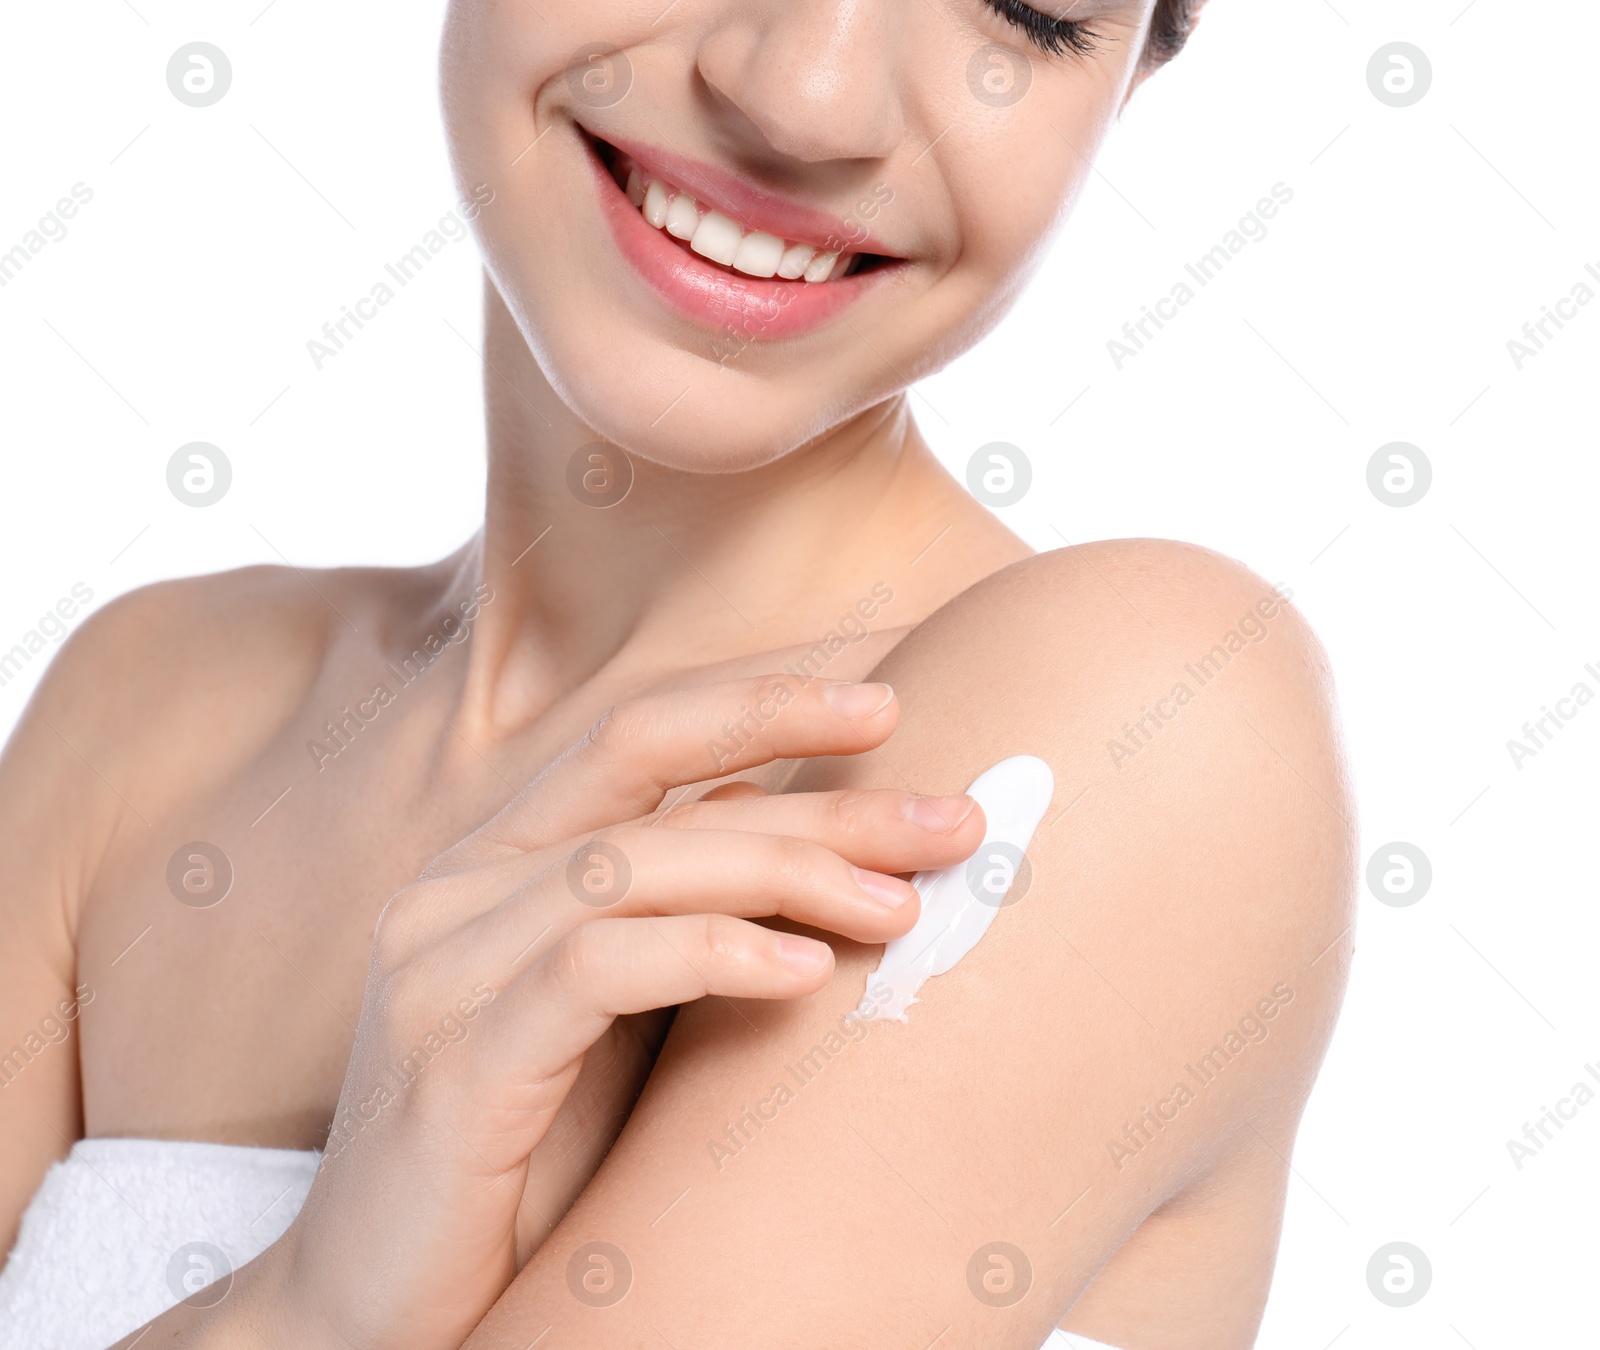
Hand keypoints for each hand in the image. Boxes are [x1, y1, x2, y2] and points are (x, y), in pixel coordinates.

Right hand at [251, 677, 983, 1349]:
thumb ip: (677, 919)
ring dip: (787, 870)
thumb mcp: (615, 1018)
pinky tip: (805, 970)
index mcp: (497, 860)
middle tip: (950, 816)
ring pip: (633, 862)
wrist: (379, 1312)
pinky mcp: (452, 1059)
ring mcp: (440, 964)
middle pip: (652, 779)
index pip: (640, 732)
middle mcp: (457, 887)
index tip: (889, 697)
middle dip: (813, 788)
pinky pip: (596, 967)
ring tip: (904, 903)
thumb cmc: (524, 1159)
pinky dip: (711, 951)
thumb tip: (804, 836)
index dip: (764, 701)